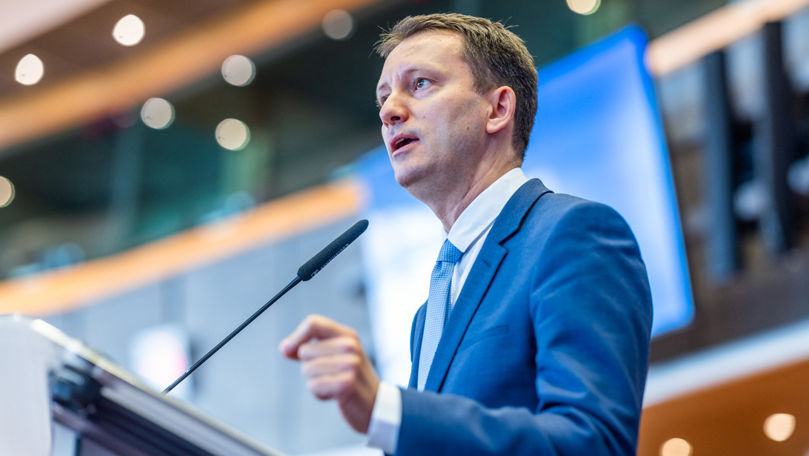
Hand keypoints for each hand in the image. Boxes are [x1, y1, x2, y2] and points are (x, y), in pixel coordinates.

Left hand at [279, 315, 379, 432]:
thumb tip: (284, 348)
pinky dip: (319, 393)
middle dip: (309, 366)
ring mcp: (350, 364)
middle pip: (305, 350)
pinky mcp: (346, 384)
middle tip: (329, 374)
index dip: (296, 337)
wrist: (376, 404)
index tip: (288, 352)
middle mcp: (350, 345)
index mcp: (347, 335)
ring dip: (315, 382)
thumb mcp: (336, 356)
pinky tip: (335, 395)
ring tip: (333, 384)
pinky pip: (313, 386)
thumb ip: (311, 347)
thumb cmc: (351, 378)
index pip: (313, 323)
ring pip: (307, 370)